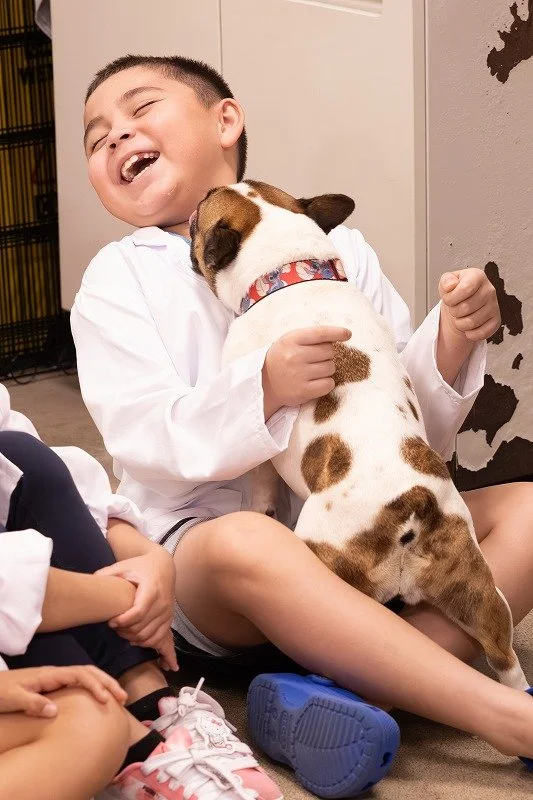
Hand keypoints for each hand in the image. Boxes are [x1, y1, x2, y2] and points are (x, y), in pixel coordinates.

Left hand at [0, 665, 126, 717]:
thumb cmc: (0, 692)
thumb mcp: (12, 698)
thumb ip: (32, 703)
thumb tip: (55, 710)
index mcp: (49, 675)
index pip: (80, 674)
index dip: (95, 685)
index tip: (106, 700)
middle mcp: (56, 674)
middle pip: (88, 671)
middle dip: (107, 682)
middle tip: (123, 697)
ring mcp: (56, 678)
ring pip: (86, 675)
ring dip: (103, 684)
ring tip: (118, 697)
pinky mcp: (54, 684)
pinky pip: (79, 683)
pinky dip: (94, 687)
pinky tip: (99, 698)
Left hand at [96, 549, 178, 670]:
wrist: (163, 566)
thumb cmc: (141, 566)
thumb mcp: (124, 565)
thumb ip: (107, 573)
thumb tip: (90, 582)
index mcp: (152, 588)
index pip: (139, 612)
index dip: (123, 621)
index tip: (110, 622)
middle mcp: (162, 602)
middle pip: (141, 627)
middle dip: (123, 630)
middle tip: (112, 625)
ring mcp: (167, 612)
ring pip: (148, 635)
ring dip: (131, 637)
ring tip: (120, 630)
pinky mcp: (169, 619)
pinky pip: (157, 638)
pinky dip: (144, 642)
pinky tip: (133, 638)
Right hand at [263, 326, 350, 417]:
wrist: (263, 383)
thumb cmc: (281, 358)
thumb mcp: (289, 341)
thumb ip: (310, 337)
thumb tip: (338, 337)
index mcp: (291, 340)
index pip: (320, 333)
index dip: (337, 332)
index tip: (347, 334)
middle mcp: (294, 356)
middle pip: (329, 351)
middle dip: (327, 355)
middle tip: (315, 359)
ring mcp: (299, 374)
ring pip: (330, 367)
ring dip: (326, 369)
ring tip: (312, 371)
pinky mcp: (303, 391)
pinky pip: (329, 384)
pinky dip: (326, 383)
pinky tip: (316, 382)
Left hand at [439, 269, 499, 342]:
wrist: (463, 303)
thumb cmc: (455, 291)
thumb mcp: (447, 282)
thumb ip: (446, 281)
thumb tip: (451, 286)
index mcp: (478, 276)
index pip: (464, 289)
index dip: (450, 298)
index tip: (448, 299)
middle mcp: (489, 290)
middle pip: (465, 308)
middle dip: (453, 311)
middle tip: (454, 308)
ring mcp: (494, 306)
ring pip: (471, 323)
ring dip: (459, 323)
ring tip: (460, 316)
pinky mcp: (496, 321)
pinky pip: (481, 333)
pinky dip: (470, 334)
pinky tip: (468, 327)